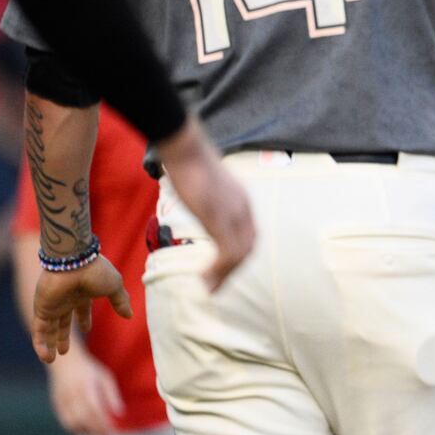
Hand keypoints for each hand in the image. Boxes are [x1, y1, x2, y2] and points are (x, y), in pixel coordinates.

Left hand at [30, 256, 130, 363]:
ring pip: (49, 328)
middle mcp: (66, 299)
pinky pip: (39, 330)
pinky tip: (45, 357)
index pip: (81, 309)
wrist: (73, 262)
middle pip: (62, 322)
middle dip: (62, 336)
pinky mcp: (42, 309)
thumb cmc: (95, 271)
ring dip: (50, 344)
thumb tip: (130, 315)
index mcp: (82, 292)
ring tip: (50, 360)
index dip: (83, 319)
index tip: (85, 329)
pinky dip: (40, 344)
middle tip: (63, 351)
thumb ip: (120, 302)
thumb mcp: (114, 287)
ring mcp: (52, 304)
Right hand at [46, 344, 123, 434]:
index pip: (95, 412)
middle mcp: (73, 396)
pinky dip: (75, 429)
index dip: (103, 425)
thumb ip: (112, 395)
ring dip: (85, 433)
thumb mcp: (105, 377)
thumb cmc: (89, 369)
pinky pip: (65, 422)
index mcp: (86, 388)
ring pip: (72, 424)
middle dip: (96, 433)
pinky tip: (85, 430)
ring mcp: (62, 401)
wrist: (65, 361)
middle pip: (84, 421)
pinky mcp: (56, 405)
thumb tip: (120, 414)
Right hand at [156, 119, 254, 290]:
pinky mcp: (219, 217)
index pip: (249, 236)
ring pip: (240, 253)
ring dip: (225, 275)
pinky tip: (205, 278)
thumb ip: (209, 197)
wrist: (184, 146)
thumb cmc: (187, 161)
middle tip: (215, 286)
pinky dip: (220, 269)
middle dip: (233, 270)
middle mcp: (243, 208)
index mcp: (241, 200)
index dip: (238, 256)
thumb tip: (201, 201)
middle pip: (248, 247)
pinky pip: (228, 251)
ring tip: (209, 288)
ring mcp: (233, 213)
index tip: (222, 270)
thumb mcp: (204, 184)